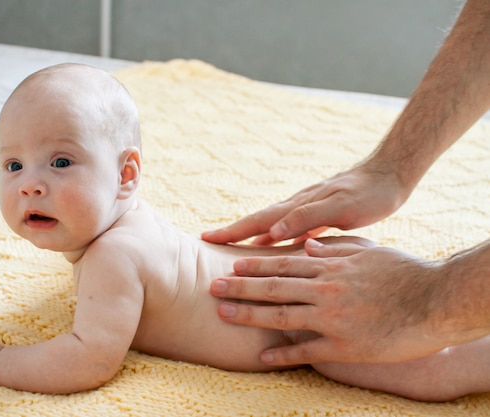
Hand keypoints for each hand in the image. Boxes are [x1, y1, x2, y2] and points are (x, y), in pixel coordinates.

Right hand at [201, 162, 407, 244]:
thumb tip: (273, 231)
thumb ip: (307, 217)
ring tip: (234, 251)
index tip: (207, 239)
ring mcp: (306, 211)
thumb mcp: (340, 206)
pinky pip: (289, 231)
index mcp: (298, 207)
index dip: (233, 231)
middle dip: (233, 233)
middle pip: (259, 222)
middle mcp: (297, 208)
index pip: (258, 221)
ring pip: (272, 227)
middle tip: (208, 242)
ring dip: (251, 238)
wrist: (390, 176)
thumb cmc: (368, 194)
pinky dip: (275, 240)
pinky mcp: (319, 217)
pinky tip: (274, 249)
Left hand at [211, 238, 448, 364]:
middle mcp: (326, 289)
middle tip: (212, 286)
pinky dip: (282, 354)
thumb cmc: (406, 272)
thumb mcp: (368, 252)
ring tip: (223, 312)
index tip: (231, 263)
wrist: (436, 301)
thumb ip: (335, 248)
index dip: (255, 264)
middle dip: (240, 286)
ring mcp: (333, 318)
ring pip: (281, 315)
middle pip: (273, 287)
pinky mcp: (344, 346)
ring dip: (249, 314)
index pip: (283, 264)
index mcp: (331, 266)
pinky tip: (261, 356)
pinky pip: (306, 351)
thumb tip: (307, 245)